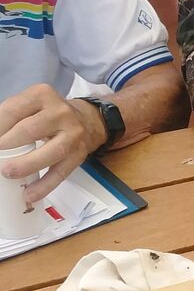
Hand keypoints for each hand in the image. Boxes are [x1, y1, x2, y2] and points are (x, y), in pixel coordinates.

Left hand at [0, 84, 106, 202]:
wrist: (89, 120)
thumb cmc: (48, 114)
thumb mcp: (30, 104)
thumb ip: (9, 117)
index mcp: (41, 95)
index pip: (12, 111)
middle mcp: (60, 112)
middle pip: (30, 130)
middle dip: (7, 145)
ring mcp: (73, 134)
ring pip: (51, 152)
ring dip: (26, 165)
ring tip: (7, 173)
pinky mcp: (79, 155)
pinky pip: (62, 172)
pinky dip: (45, 185)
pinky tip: (30, 195)